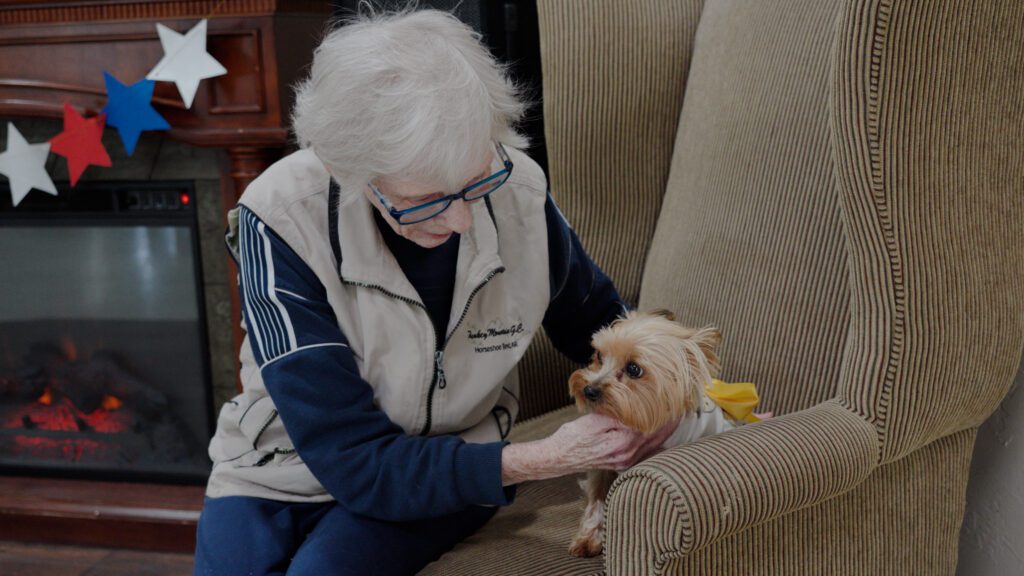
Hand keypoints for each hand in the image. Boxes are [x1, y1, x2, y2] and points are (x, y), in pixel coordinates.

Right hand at [547, 413, 678, 472]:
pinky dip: (654, 447)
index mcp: (623, 442)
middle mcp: (627, 455)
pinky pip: (644, 456)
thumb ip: (616, 417)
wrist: (559, 457)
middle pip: (655, 438)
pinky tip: (660, 442)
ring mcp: (625, 462)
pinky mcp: (621, 464)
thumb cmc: (572, 438)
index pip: (651, 427)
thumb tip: (635, 411)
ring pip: (651, 448)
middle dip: (669, 426)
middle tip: (682, 413)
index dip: (664, 417)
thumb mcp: (593, 421)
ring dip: (663, 436)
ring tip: (674, 424)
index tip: (676, 407)